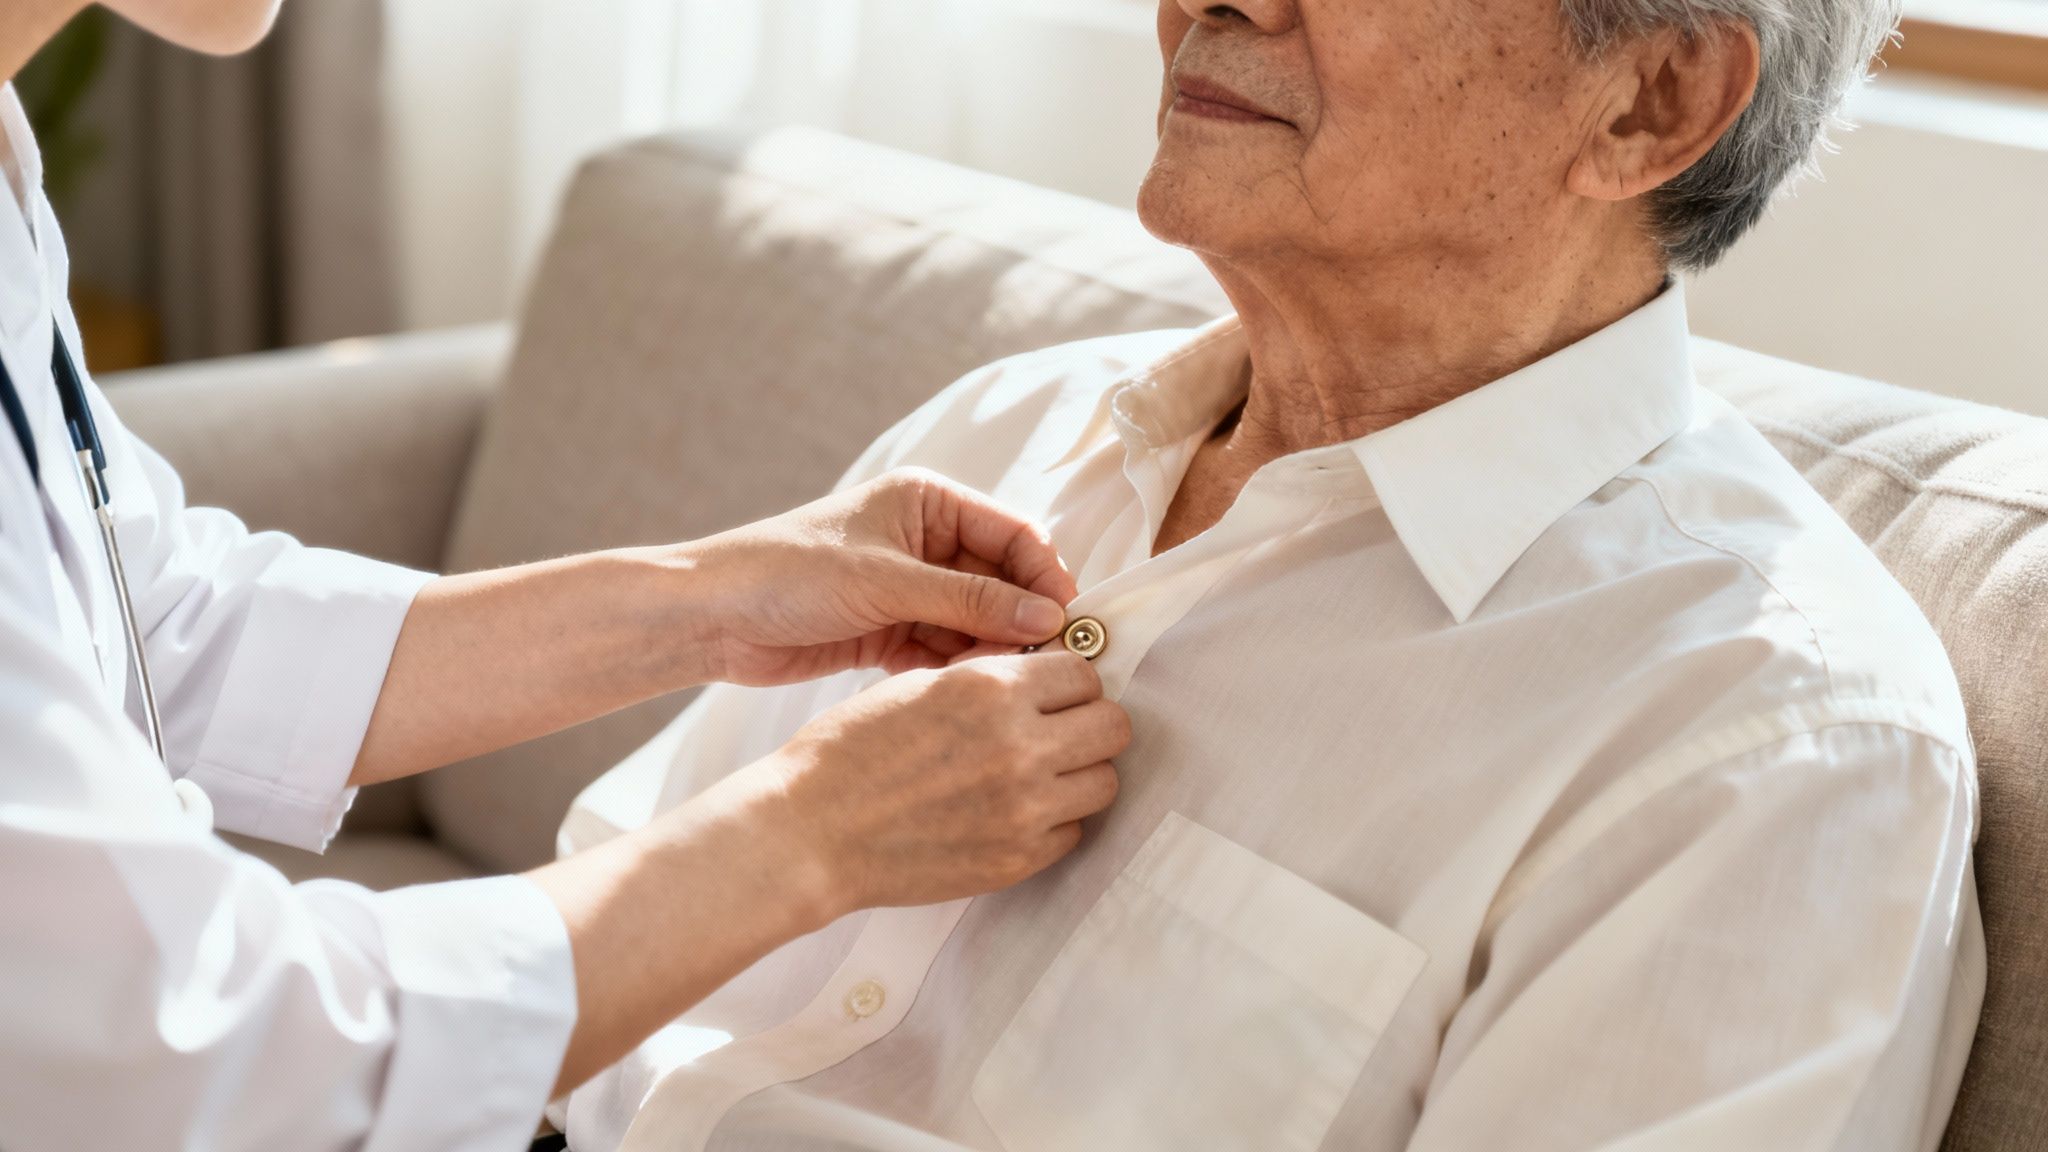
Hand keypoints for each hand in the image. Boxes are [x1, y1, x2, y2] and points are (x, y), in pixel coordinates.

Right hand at [528, 649, 1126, 1093]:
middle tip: (1058, 730)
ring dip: (1080, 773)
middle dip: (1088, 722)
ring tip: (1041, 774)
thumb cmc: (849, 751)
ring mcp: (1025, 809)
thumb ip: (988, 678)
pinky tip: (1015, 812)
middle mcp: (1020, 745)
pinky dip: (1055, 820)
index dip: (1069, 680)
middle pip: (1113, 725)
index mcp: (992, 689)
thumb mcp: (919, 685)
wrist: (810, 833)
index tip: (1053, 691)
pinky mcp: (1017, 860)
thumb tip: (1042, 673)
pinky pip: (1074, 831)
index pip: (1084, 672)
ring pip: (1105, 781)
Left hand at [684, 468, 1079, 685]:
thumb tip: (1048, 620)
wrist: (709, 618)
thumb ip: (970, 601)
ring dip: (991, 653)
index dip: (1045, 578)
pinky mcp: (892, 631)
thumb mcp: (886, 582)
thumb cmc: (787, 573)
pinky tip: (964, 695)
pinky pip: (944, 651)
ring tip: (1002, 689)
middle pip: (1003, 582)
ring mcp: (910, 588)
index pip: (1015, 534)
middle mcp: (927, 540)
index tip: (1066, 627)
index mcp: (929, 501)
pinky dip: (956, 671)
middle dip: (1021, 622)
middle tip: (1041, 669)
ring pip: (977, 623)